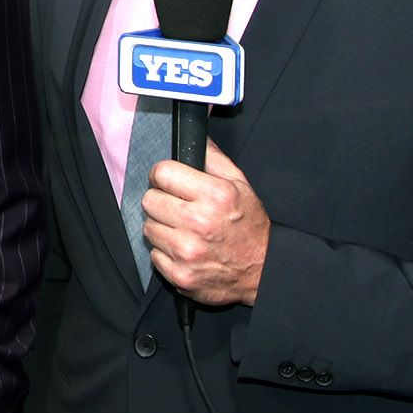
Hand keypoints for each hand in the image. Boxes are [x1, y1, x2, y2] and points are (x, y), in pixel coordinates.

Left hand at [142, 139, 270, 306]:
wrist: (263, 271)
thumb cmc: (250, 227)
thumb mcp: (241, 185)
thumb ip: (213, 158)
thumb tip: (194, 137)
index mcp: (215, 196)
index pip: (162, 172)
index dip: (163, 176)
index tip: (169, 182)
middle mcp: (199, 223)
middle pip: (150, 200)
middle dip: (161, 202)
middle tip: (178, 208)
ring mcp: (188, 251)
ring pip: (148, 228)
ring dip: (162, 228)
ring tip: (183, 231)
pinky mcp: (179, 274)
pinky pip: (154, 255)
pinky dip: (165, 253)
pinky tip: (184, 250)